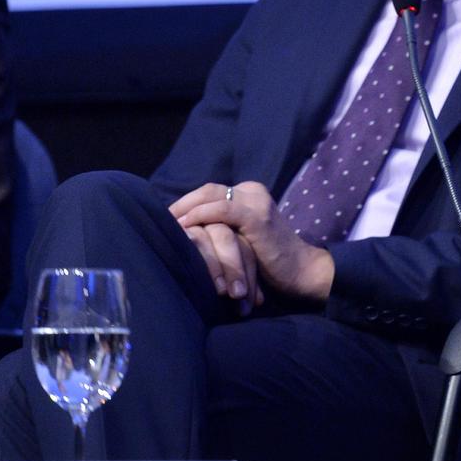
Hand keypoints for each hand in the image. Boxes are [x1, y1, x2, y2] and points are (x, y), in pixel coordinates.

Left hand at [171, 182, 334, 303]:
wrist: (300, 270)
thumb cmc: (269, 260)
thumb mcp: (241, 237)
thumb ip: (222, 228)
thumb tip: (185, 231)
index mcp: (249, 194)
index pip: (209, 191)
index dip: (185, 203)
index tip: (166, 220)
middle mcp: (253, 192)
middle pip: (208, 190)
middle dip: (181, 204)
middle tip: (160, 221)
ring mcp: (257, 203)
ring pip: (212, 196)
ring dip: (186, 209)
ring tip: (168, 226)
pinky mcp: (259, 218)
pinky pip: (223, 211)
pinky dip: (201, 216)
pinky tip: (186, 228)